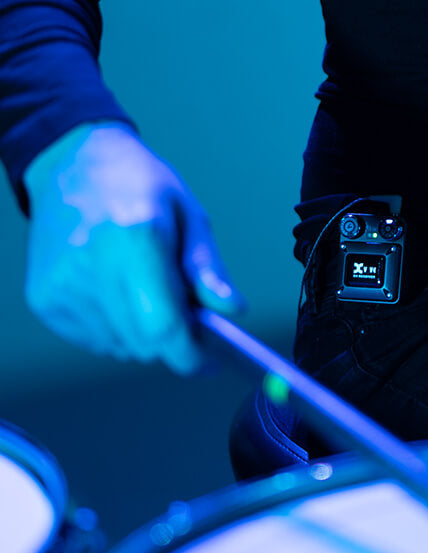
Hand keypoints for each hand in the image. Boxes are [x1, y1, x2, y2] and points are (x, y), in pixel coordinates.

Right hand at [23, 122, 243, 372]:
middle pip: (144, 344)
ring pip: (121, 347)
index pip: (164, 326)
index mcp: (135, 238)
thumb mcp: (189, 216)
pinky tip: (117, 292)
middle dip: (174, 343)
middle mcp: (91, 265)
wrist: (72, 165)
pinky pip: (95, 340)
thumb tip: (233, 311)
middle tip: (188, 316)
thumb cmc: (140, 187)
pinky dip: (116, 329)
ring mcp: (62, 285)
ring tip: (146, 290)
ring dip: (144, 335)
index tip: (211, 362)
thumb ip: (209, 269)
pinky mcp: (44, 299)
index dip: (191, 355)